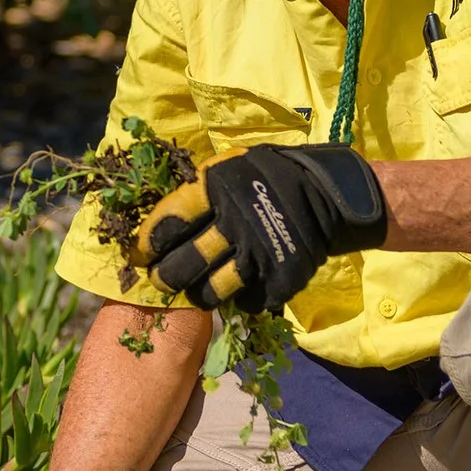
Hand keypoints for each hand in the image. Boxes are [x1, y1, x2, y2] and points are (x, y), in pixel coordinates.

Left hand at [132, 143, 387, 312]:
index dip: (150, 243)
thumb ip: (201, 192)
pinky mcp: (280, 277)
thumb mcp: (231, 170)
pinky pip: (248, 300)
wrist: (328, 194)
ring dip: (200, 294)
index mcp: (216, 188)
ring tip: (196, 293)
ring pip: (213, 289)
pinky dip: (241, 299)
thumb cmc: (269, 178)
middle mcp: (233, 222)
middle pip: (186, 262)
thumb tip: (159, 220)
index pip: (170, 221)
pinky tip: (239, 289)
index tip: (142, 255)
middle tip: (162, 280)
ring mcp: (258, 253)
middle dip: (167, 277)